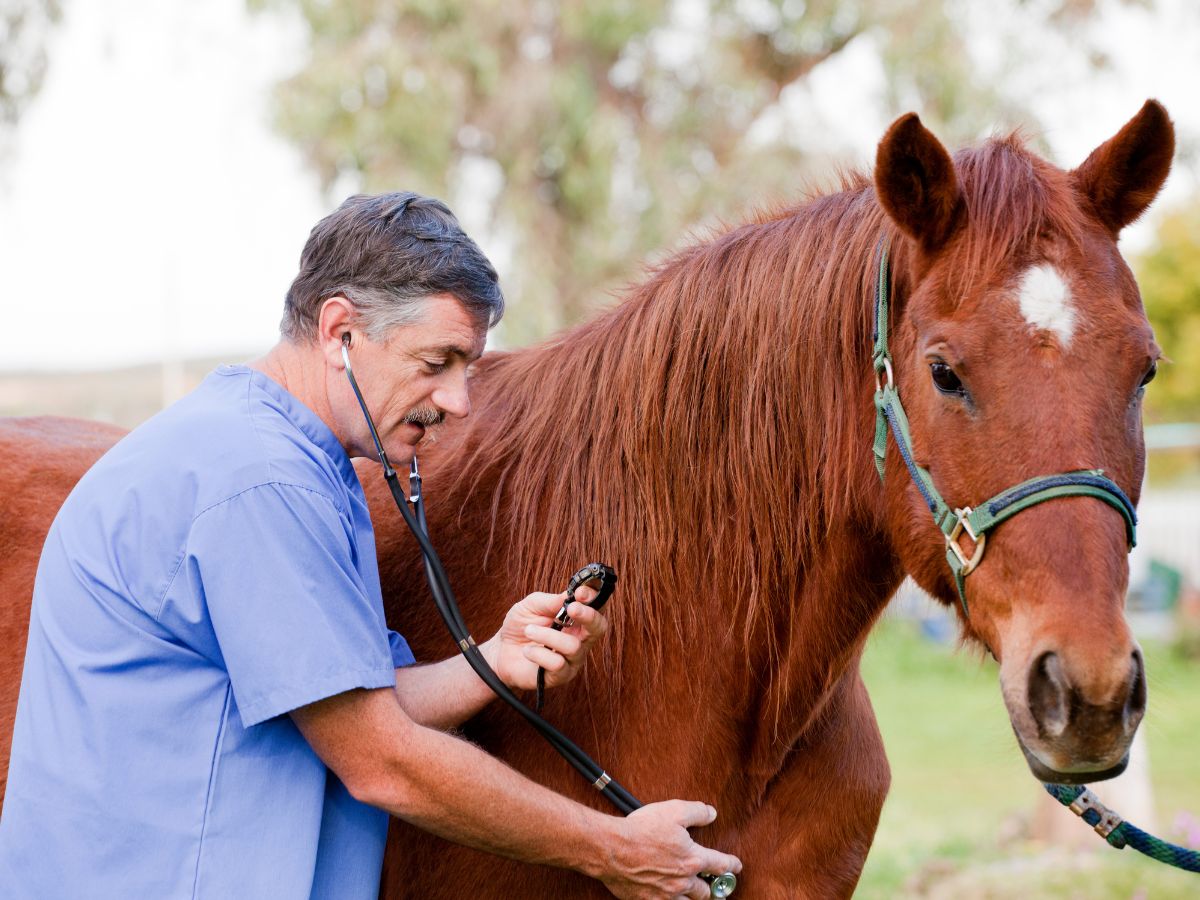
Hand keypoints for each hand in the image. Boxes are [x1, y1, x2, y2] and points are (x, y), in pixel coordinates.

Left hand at [482, 584, 608, 690]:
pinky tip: (527, 651)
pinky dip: (538, 653)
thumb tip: (569, 595)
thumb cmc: (520, 626)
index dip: (594, 597)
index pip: (597, 606)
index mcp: (576, 618)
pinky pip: (557, 663)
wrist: (502, 652)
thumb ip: (550, 600)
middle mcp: (580, 638)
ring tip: (529, 630)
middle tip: (571, 608)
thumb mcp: (530, 606)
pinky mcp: (561, 675)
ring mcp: (572, 658)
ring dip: (547, 635)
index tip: (580, 592)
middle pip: (599, 627)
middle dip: (588, 615)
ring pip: (573, 646)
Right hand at [598, 801, 741, 899]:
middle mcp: (682, 882)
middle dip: (713, 888)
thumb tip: (711, 813)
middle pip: (706, 892)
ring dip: (695, 899)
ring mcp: (665, 895)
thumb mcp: (674, 811)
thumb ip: (697, 812)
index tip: (737, 865)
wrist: (611, 849)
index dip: (732, 864)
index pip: (720, 864)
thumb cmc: (641, 829)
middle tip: (716, 886)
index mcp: (692, 860)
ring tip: (698, 896)